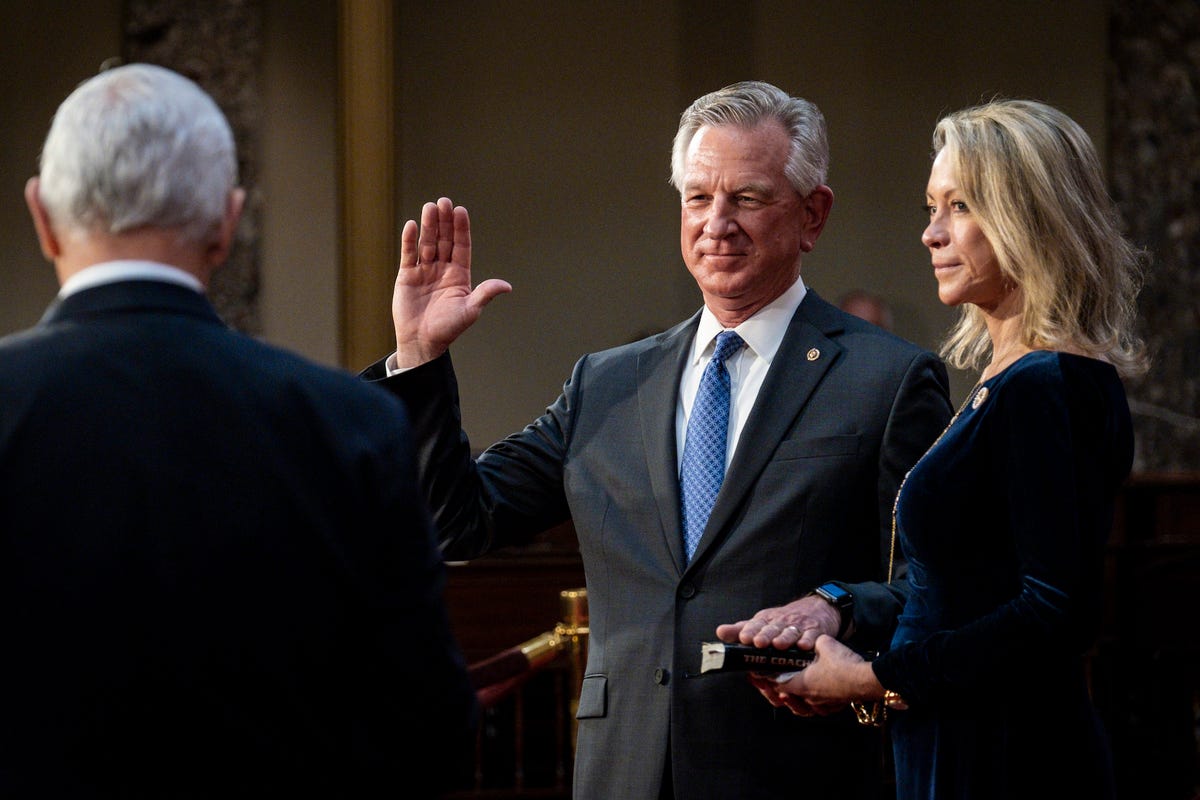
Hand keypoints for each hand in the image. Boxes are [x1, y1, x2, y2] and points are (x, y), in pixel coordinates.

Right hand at [391, 197, 511, 367]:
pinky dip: (409, 240)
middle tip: (444, 201)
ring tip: (429, 207)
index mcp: (459, 274)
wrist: (422, 342)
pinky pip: (408, 254)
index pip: (462, 246)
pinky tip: (411, 225)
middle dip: (444, 221)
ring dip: (428, 225)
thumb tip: (506, 286)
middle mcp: (442, 268)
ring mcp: (424, 270)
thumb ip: (485, 294)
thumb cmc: (448, 328)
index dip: (461, 229)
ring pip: (427, 242)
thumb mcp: (470, 310)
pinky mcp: (407, 275)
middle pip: (444, 239)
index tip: (460, 211)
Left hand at [714, 594, 840, 651]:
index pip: (756, 625)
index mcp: (766, 621)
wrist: (816, 608)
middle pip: (772, 629)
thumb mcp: (762, 622)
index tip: (743, 638)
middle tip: (758, 642)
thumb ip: (740, 629)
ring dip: (784, 638)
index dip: (749, 631)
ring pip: (790, 632)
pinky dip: (808, 641)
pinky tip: (804, 646)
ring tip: (778, 645)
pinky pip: (812, 636)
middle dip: (765, 635)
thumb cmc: (784, 620)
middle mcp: (781, 622)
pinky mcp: (815, 631)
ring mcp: (799, 626)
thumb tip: (719, 632)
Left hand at [773, 634, 880, 715]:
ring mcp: (822, 704)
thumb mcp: (824, 643)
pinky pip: (819, 709)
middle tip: (772, 685)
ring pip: (803, 707)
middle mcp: (809, 697)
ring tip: (790, 695)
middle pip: (788, 697)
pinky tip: (813, 700)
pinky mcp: (834, 706)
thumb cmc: (843, 664)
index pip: (777, 684)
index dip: (768, 680)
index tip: (762, 675)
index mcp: (801, 683)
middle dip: (779, 691)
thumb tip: (811, 639)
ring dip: (795, 701)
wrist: (866, 679)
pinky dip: (813, 705)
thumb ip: (812, 641)